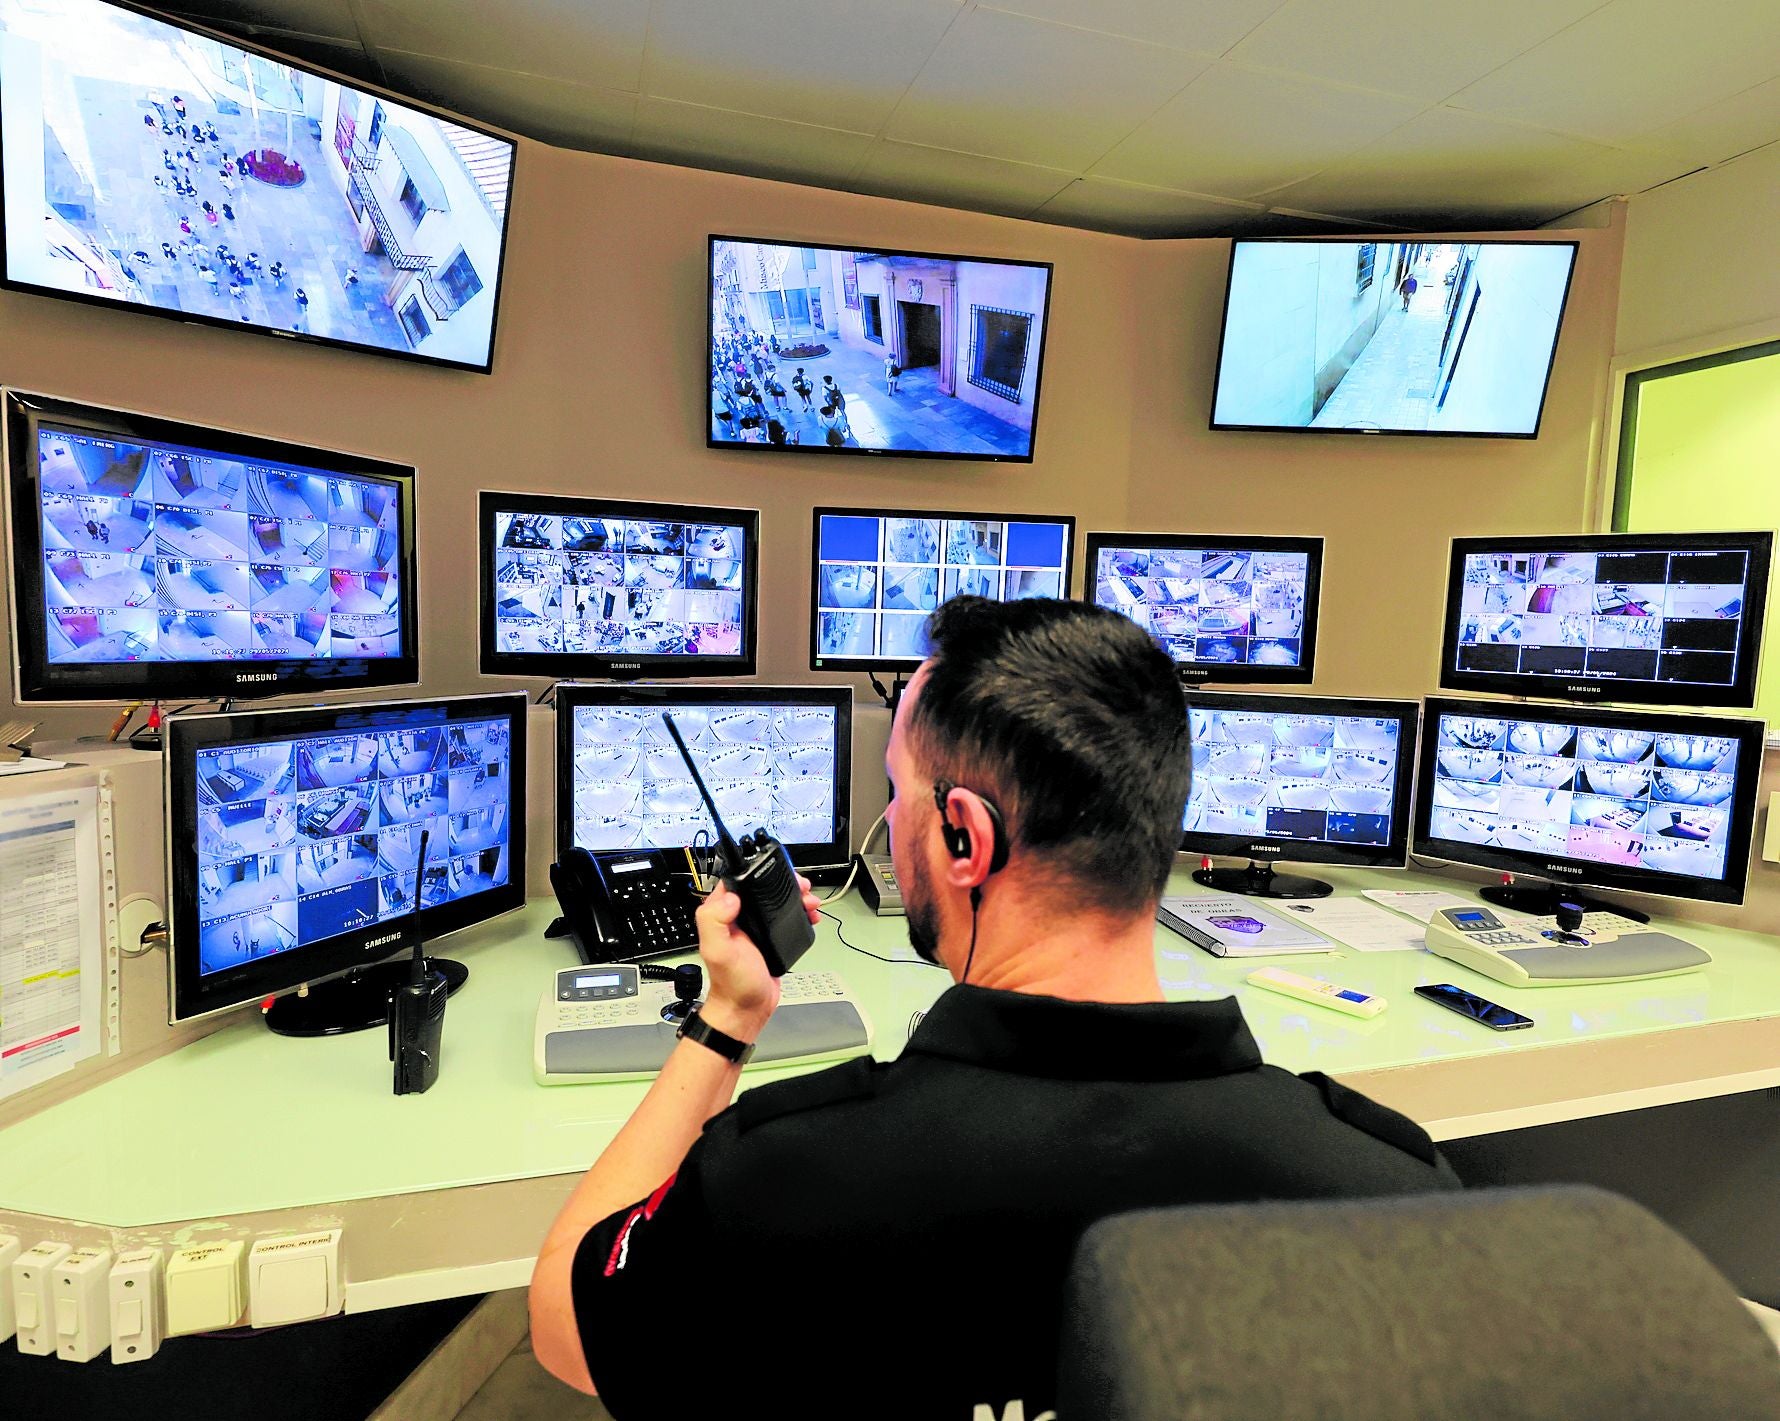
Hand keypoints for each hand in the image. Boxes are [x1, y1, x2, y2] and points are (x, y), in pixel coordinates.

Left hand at [693, 875, 821, 1040]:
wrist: (747, 1009)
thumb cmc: (732, 984)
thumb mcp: (718, 951)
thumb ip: (715, 921)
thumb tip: (730, 897)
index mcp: (723, 915)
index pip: (736, 882)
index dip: (755, 872)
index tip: (775, 870)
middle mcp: (738, 918)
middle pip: (762, 889)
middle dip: (783, 883)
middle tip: (800, 885)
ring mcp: (756, 928)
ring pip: (777, 902)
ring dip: (795, 897)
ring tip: (809, 899)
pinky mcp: (771, 938)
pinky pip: (786, 918)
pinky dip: (800, 913)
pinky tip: (809, 915)